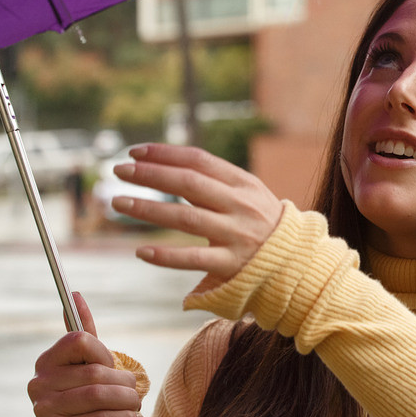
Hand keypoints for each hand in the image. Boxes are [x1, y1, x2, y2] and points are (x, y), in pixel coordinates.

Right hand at [28, 293, 142, 416]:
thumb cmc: (87, 395)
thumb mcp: (87, 363)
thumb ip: (85, 331)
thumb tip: (75, 294)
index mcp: (47, 361)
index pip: (80, 341)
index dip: (104, 352)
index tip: (113, 365)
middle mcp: (39, 384)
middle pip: (95, 372)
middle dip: (124, 382)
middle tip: (135, 392)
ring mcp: (45, 409)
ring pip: (99, 395)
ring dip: (128, 401)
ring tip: (135, 406)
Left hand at [111, 143, 282, 279]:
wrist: (296, 259)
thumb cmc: (261, 221)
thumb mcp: (247, 192)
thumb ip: (213, 180)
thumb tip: (166, 164)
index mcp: (243, 183)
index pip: (199, 161)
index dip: (165, 154)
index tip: (135, 152)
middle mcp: (240, 206)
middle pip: (189, 184)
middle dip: (151, 175)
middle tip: (119, 171)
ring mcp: (236, 235)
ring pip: (186, 219)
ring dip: (149, 209)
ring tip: (119, 202)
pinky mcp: (231, 265)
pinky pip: (194, 259)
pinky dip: (166, 256)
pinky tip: (141, 251)